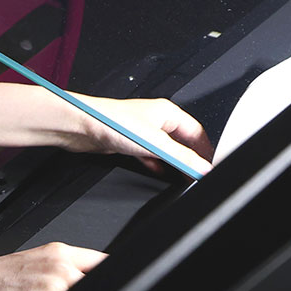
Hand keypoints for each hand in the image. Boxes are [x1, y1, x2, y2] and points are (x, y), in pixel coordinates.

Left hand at [66, 96, 213, 177]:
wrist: (80, 126)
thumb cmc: (111, 122)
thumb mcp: (155, 143)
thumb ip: (182, 157)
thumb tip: (204, 168)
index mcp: (168, 112)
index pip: (197, 133)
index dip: (206, 151)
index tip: (210, 168)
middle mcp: (156, 120)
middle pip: (182, 142)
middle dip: (190, 159)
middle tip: (197, 176)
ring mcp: (141, 131)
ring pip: (165, 150)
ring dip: (173, 164)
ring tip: (182, 178)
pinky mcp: (128, 142)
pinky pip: (149, 155)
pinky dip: (156, 165)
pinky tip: (159, 173)